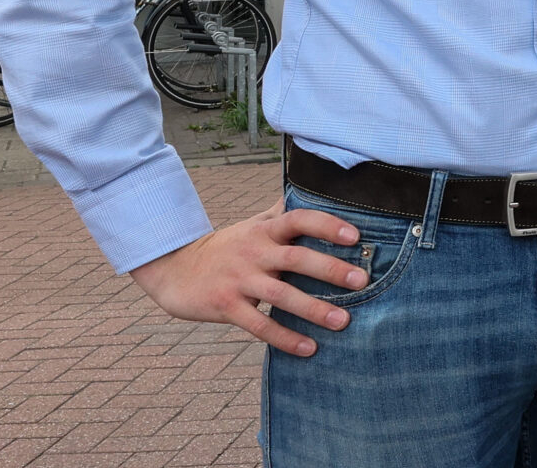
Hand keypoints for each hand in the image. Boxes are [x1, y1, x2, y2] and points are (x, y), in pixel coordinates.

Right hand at [127, 196, 368, 356]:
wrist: (174, 269)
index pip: (298, 220)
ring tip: (343, 321)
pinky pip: (259, 325)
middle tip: (361, 281)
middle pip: (295, 258)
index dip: (327, 225)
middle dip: (330, 269)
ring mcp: (239, 280)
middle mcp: (253, 252)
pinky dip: (284, 338)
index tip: (355, 235)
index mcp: (264, 231)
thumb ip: (282, 212)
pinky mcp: (226, 307)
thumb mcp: (252, 224)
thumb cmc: (226, 247)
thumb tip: (312, 189)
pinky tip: (308, 348)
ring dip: (313, 309)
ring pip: (281, 295)